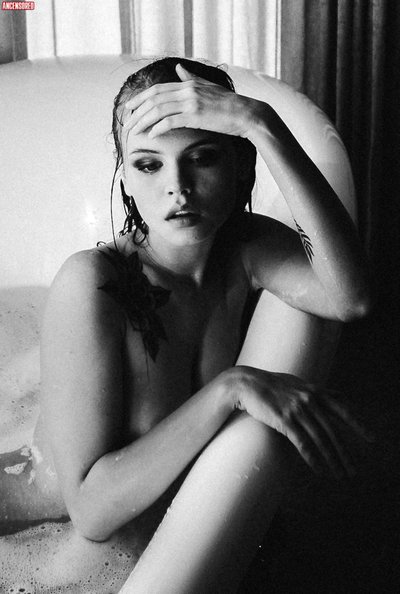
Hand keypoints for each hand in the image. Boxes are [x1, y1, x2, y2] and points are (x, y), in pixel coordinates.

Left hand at [123, 63, 259, 138]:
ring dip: (143, 121)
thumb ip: (191, 78)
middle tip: (126, 123)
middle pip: (154, 99)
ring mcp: (191, 102)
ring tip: (134, 131)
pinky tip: (151, 135)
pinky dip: (158, 128)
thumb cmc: (228, 105)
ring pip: (158, 110)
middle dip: (137, 111)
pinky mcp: (196, 115)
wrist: (246, 114)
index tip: (129, 108)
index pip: (157, 90)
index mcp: (188, 84)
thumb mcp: (208, 87)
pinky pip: (171, 121)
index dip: (140, 98)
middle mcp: (187, 90)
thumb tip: (180, 67)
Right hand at [226, 366, 372, 479]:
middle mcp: (310, 400)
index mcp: (315, 391)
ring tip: (340, 474)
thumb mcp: (298, 383)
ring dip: (332, 459)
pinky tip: (319, 469)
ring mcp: (297, 410)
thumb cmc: (271, 383)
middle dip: (345, 452)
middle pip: (333, 430)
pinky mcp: (284, 420)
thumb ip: (317, 391)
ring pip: (320, 439)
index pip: (343, 409)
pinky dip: (312, 458)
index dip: (358, 424)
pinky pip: (302, 443)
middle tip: (354, 469)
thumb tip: (335, 395)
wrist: (246, 383)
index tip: (371, 439)